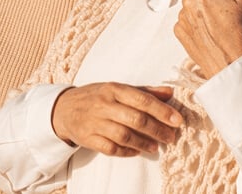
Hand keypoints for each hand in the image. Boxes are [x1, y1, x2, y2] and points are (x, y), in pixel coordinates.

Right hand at [51, 83, 181, 156]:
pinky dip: (126, 151)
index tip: (178, 120)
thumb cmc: (96, 97)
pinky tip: (136, 151)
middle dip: (157, 130)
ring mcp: (94, 122)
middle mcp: (103, 104)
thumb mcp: (117, 89)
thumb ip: (144, 92)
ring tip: (155, 147)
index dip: (161, 111)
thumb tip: (170, 92)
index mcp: (113, 89)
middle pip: (135, 119)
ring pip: (124, 135)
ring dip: (143, 143)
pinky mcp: (88, 138)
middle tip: (170, 137)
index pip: (141, 99)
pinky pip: (111, 148)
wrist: (64, 108)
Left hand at [175, 0, 241, 78]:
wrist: (229, 64)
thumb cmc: (241, 32)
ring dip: (202, 8)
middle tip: (226, 8)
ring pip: (192, 4)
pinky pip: (186, 20)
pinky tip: (210, 31)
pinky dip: (196, 22)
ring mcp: (181, 16)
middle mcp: (187, 1)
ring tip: (219, 22)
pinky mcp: (178, 31)